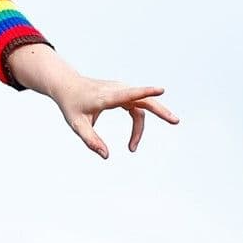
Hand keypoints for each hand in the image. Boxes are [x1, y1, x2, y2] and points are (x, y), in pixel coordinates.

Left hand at [8, 46, 178, 158]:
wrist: (67, 86)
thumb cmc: (71, 105)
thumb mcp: (77, 124)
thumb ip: (90, 140)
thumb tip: (106, 156)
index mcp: (106, 96)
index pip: (128, 93)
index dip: (145, 92)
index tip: (161, 90)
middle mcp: (116, 90)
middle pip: (143, 99)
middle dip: (160, 110)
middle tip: (175, 121)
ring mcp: (121, 90)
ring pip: (142, 106)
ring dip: (141, 128)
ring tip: (132, 147)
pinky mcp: (122, 93)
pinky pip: (137, 108)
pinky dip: (138, 124)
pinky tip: (133, 139)